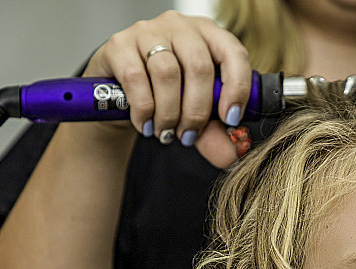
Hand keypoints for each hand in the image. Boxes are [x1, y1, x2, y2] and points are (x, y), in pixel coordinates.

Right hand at [84, 10, 250, 166]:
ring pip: (167, 73)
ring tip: (166, 132)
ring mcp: (148, 31)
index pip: (234, 53)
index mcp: (210, 35)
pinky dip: (144, 109)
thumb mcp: (196, 116)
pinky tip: (146, 124)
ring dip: (169, 113)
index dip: (237, 88)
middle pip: (199, 67)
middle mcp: (181, 26)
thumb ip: (216, 134)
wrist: (118, 95)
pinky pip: (136, 78)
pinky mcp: (119, 43)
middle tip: (189, 135)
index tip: (230, 119)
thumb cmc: (165, 97)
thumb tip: (233, 155)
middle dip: (197, 111)